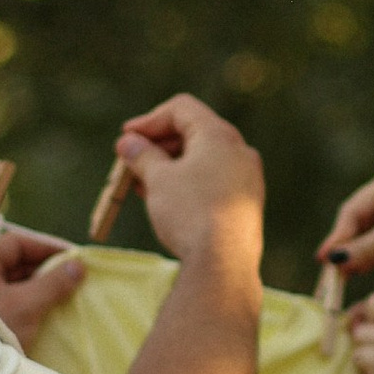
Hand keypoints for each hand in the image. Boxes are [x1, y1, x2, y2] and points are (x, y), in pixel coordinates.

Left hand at [0, 225, 86, 350]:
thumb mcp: (26, 304)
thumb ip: (53, 284)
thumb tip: (78, 266)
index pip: (16, 244)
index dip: (44, 246)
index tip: (71, 255)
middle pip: (21, 265)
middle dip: (50, 269)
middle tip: (77, 275)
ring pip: (23, 285)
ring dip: (47, 287)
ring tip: (72, 293)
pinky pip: (22, 304)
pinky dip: (40, 304)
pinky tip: (58, 311)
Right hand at [111, 94, 264, 262]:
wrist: (224, 264)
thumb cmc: (190, 214)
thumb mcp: (158, 179)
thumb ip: (142, 155)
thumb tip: (129, 143)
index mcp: (219, 135)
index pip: (181, 109)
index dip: (148, 120)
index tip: (126, 137)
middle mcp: (239, 151)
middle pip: (193, 132)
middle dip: (158, 145)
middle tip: (130, 160)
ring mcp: (247, 178)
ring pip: (203, 160)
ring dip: (170, 166)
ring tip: (142, 183)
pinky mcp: (247, 203)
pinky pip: (213, 181)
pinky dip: (188, 183)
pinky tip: (166, 201)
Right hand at [318, 163, 373, 284]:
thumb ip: (362, 247)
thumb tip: (333, 260)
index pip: (353, 210)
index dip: (338, 235)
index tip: (325, 257)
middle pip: (356, 224)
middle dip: (344, 247)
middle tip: (329, 268)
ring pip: (364, 238)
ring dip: (353, 256)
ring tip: (339, 275)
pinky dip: (365, 260)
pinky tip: (354, 272)